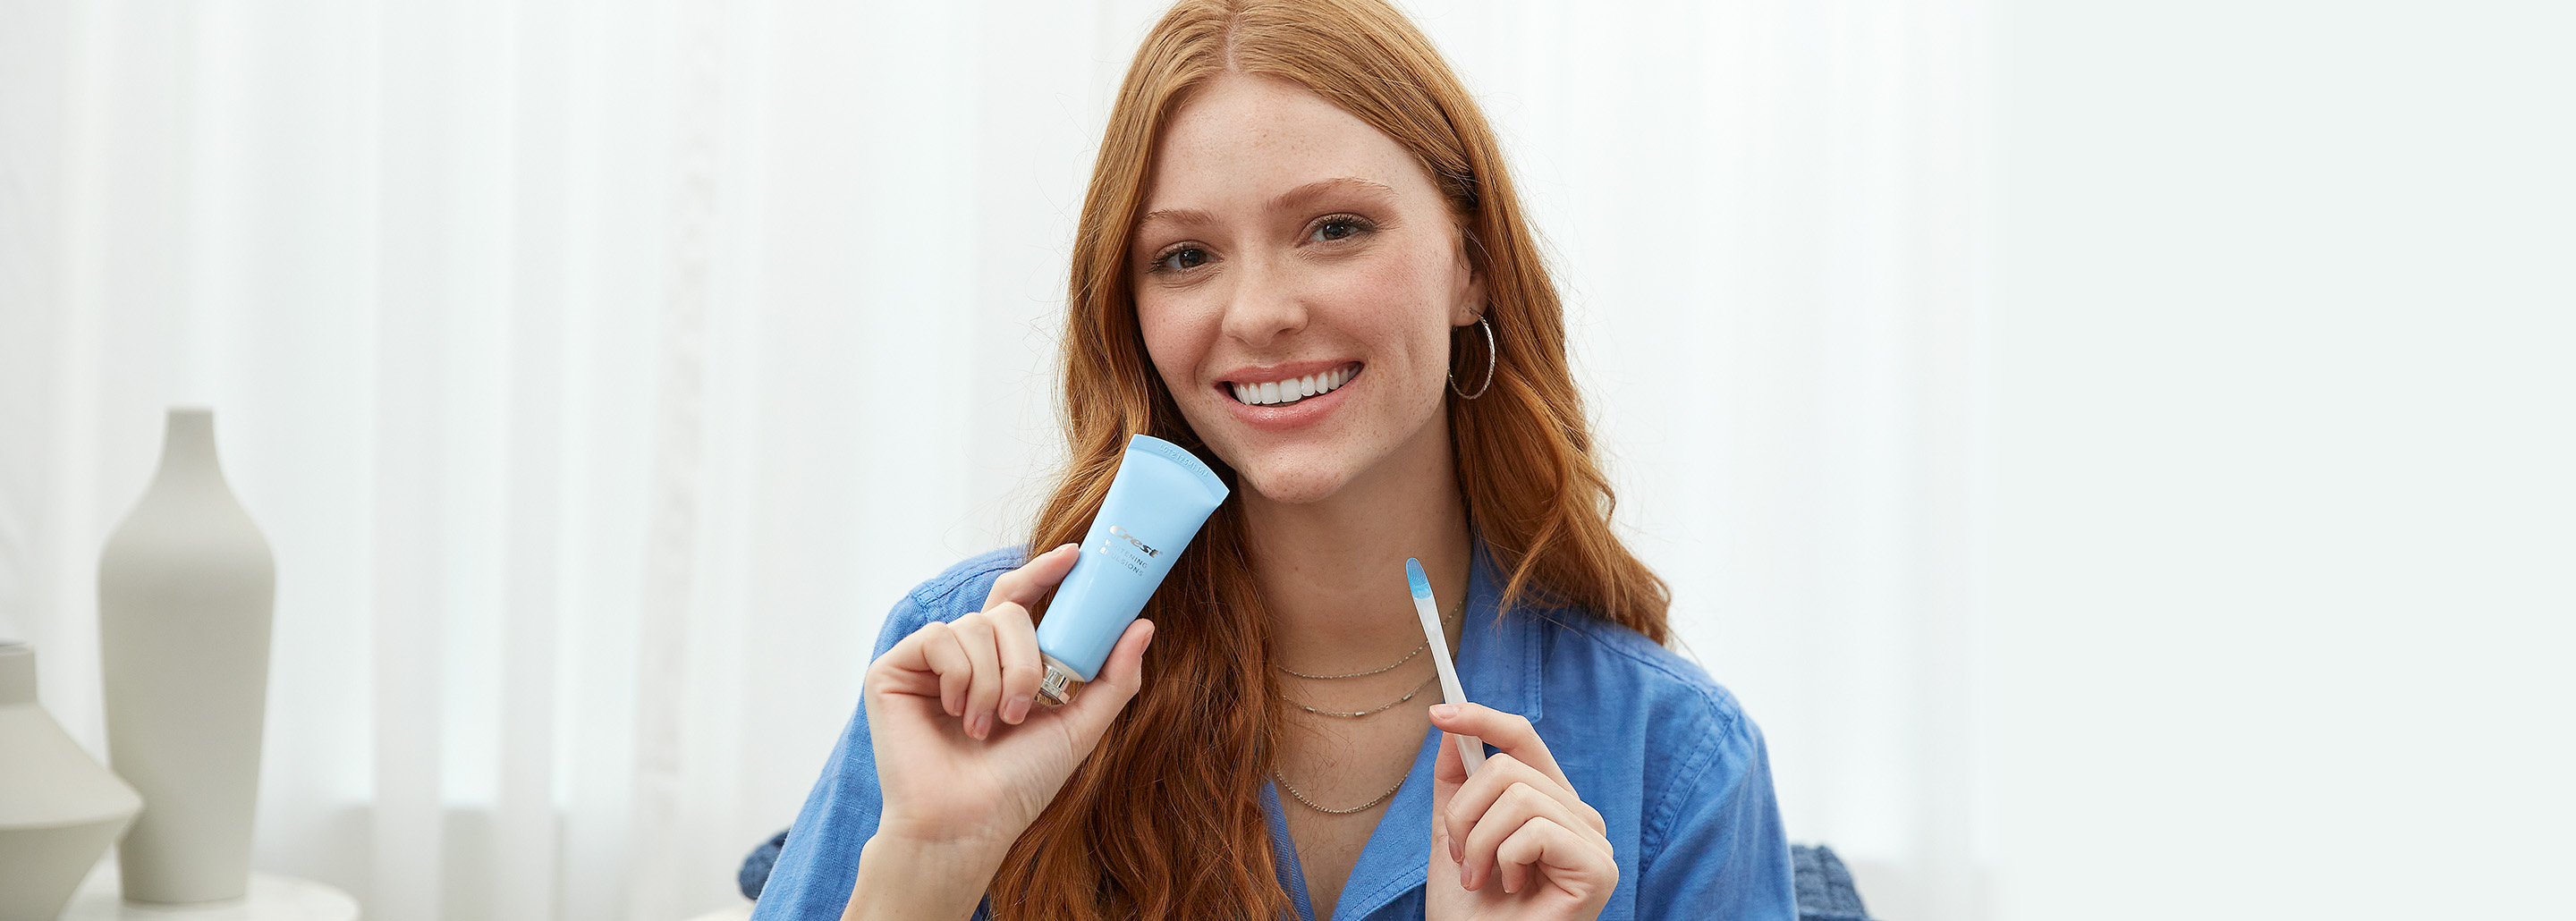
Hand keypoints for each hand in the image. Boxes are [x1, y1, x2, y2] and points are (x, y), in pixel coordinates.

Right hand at [862, 544, 1155, 850]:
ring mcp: (928, 662)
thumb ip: (1113, 678)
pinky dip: (960, 677)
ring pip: (976, 625)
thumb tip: (1143, 625)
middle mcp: (965, 656)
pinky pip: (939, 638)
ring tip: (987, 727)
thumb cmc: (1018, 785)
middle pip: (1006, 611)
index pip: (1021, 601)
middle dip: (1026, 659)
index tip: (1076, 556)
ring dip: (994, 680)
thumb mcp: (1078, 727)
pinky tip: (956, 715)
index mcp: (1003, 664)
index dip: (1044, 573)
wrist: (967, 824)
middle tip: (1023, 710)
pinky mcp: (893, 670)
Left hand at [1425, 702, 1617, 919]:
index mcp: (1549, 803)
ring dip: (1480, 842)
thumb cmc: (1470, 910)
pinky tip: (1509, 888)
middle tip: (1461, 858)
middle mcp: (1578, 816)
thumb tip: (1450, 725)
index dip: (1481, 718)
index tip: (1439, 713)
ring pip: (1520, 796)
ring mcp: (1594, 842)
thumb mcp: (1452, 833)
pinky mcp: (1598, 868)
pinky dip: (1505, 859)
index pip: (1523, 739)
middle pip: (1510, 765)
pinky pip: (1536, 830)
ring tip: (1480, 877)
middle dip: (1465, 812)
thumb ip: (1456, 781)